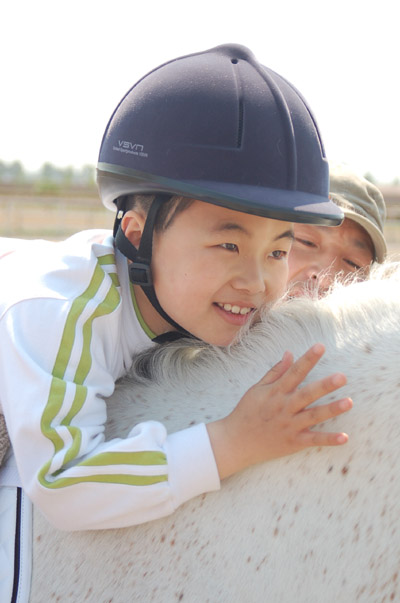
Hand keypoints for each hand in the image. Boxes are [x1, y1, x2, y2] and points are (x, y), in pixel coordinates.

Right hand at [206, 343, 351, 479]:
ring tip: (349, 402)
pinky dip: (328, 440)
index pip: (294, 372)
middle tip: (342, 377)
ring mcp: (289, 425)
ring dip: (331, 410)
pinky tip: (344, 437)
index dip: (307, 359)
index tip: (320, 346)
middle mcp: (284, 407)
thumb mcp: (257, 389)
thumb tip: (290, 353)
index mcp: (276, 392)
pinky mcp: (293, 442)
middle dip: (325, 385)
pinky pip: (313, 440)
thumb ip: (276, 372)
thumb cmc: (247, 412)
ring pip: (314, 416)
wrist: (235, 442)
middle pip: (307, 394)